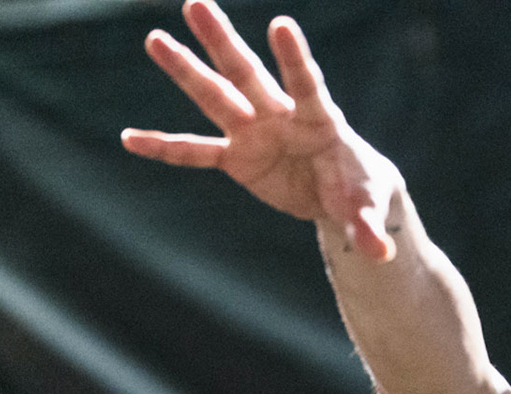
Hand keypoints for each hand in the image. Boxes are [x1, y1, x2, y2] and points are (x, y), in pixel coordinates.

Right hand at [121, 0, 401, 259]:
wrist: (345, 195)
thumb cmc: (362, 192)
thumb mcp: (367, 211)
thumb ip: (368, 227)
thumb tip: (380, 252)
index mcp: (319, 121)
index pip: (306, 84)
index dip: (295, 58)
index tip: (281, 25)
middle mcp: (281, 116)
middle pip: (248, 74)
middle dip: (222, 41)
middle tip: (195, 3)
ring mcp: (255, 133)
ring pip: (215, 97)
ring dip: (186, 70)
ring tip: (155, 39)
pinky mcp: (238, 158)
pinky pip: (196, 153)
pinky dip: (165, 149)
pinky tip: (130, 139)